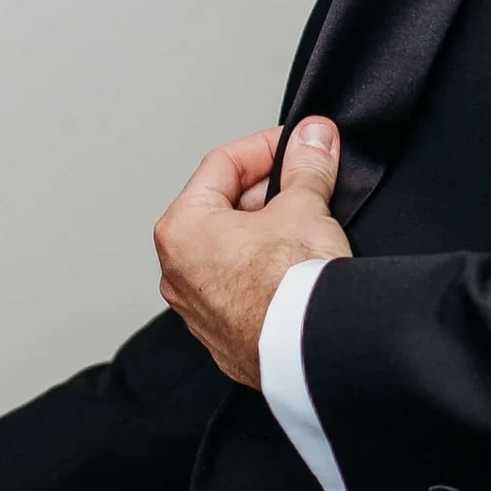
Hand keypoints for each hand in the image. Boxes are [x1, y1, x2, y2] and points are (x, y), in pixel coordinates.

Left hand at [154, 117, 351, 384]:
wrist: (310, 352)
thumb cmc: (292, 287)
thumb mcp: (304, 207)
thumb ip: (306, 165)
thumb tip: (313, 138)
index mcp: (182, 229)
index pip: (222, 165)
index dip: (265, 146)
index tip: (296, 144)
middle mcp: (177, 271)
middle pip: (223, 208)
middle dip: (268, 190)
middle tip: (307, 183)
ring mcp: (197, 309)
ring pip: (231, 250)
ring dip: (267, 230)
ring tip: (307, 226)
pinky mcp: (223, 336)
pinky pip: (239, 287)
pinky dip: (264, 270)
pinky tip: (296, 268)